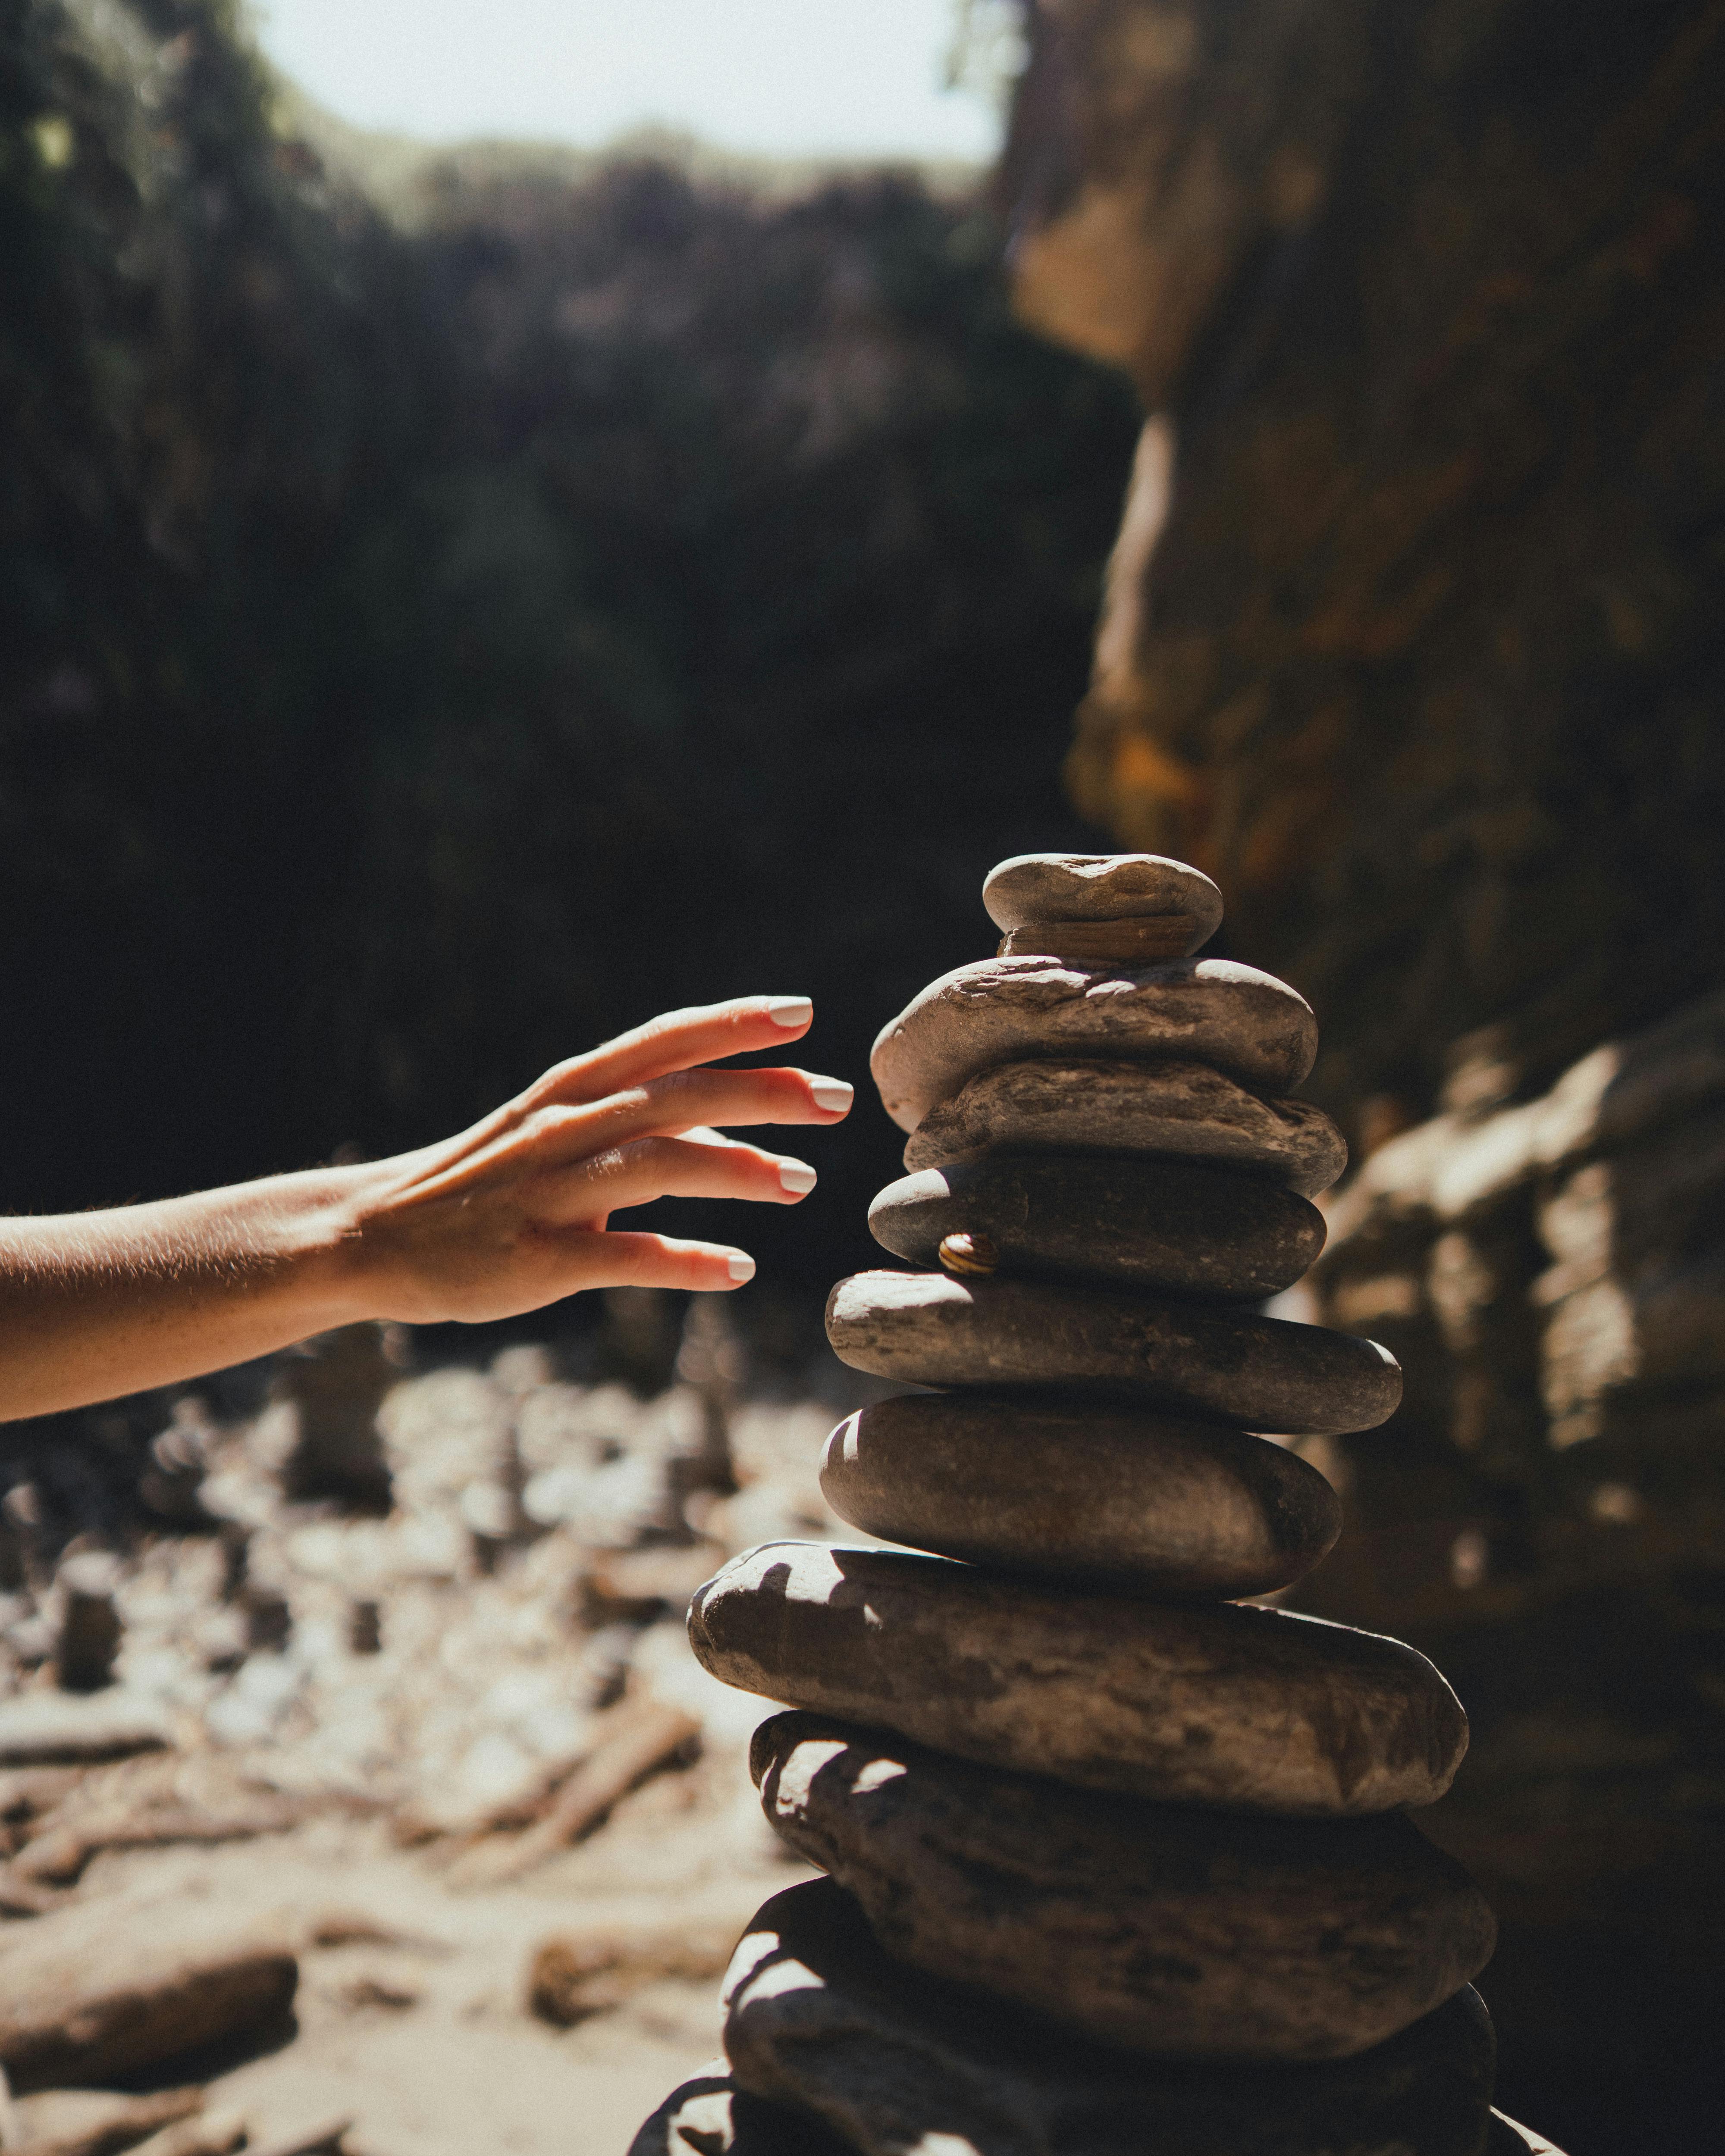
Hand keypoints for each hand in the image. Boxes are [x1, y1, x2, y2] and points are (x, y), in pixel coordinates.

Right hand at [333, 994, 852, 1324]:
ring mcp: (548, 1193)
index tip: (802, 1015)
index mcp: (569, 1090)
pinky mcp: (536, 1258)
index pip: (663, 1041)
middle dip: (763, 1092)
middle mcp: (563, 1129)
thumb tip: (729, 1109)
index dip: (733, 1024)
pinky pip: (624, 1258)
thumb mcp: (552, 1127)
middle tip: (838, 1098)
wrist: (372, 1235)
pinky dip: (687, 1262)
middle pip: (677, 1095)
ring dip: (737, 1171)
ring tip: (804, 1183)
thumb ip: (633, 1113)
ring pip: (656, 1166)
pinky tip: (739, 1269)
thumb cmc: (481, 1181)